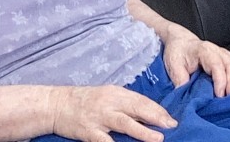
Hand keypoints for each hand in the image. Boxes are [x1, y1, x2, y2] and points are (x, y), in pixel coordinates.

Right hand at [51, 84, 176, 141]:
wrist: (57, 104)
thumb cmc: (85, 101)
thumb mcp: (106, 96)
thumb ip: (124, 103)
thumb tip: (146, 114)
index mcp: (115, 93)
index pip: (141, 100)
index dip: (157, 110)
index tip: (171, 118)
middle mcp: (109, 103)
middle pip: (136, 109)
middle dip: (156, 118)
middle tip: (172, 126)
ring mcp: (99, 117)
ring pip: (125, 123)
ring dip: (142, 132)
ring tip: (158, 138)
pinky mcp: (89, 131)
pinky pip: (105, 141)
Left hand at [162, 23, 229, 96]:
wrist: (180, 41)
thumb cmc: (177, 52)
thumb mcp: (173, 64)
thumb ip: (180, 78)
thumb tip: (186, 92)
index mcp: (203, 49)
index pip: (215, 63)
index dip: (219, 78)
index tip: (219, 94)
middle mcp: (217, 50)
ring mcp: (225, 54)